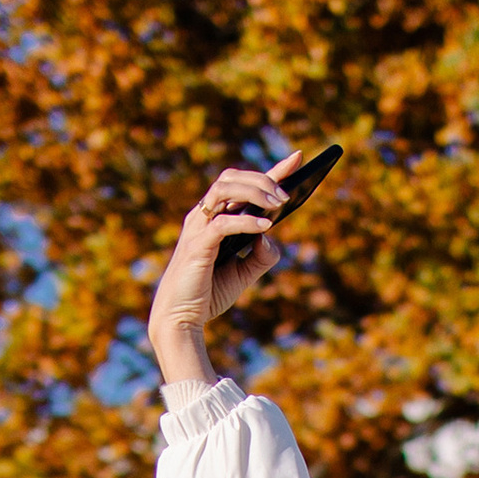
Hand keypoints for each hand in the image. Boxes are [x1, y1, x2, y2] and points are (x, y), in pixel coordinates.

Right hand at [146, 153, 304, 381]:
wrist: (180, 319)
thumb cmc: (207, 294)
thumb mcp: (244, 274)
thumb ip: (262, 256)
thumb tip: (270, 236)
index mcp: (215, 218)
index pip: (243, 185)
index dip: (271, 170)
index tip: (298, 158)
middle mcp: (204, 216)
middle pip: (232, 178)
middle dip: (263, 179)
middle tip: (287, 194)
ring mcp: (198, 228)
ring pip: (224, 189)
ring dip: (254, 192)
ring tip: (278, 203)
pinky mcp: (197, 245)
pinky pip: (223, 223)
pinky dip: (245, 221)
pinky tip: (265, 227)